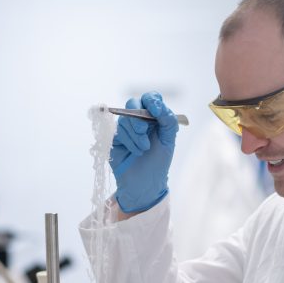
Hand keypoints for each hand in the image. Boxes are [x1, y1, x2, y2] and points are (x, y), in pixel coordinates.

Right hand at [110, 92, 178, 212]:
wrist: (146, 183)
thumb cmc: (158, 162)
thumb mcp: (169, 141)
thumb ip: (168, 121)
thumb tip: (158, 107)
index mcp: (153, 117)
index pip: (150, 98)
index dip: (151, 100)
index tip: (156, 110)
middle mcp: (138, 120)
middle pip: (132, 104)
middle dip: (138, 117)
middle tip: (144, 131)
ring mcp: (125, 129)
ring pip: (125, 120)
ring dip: (136, 136)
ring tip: (144, 149)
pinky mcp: (115, 139)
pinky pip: (118, 132)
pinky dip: (129, 142)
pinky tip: (136, 152)